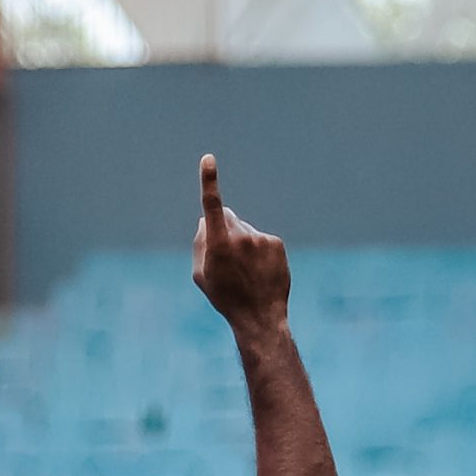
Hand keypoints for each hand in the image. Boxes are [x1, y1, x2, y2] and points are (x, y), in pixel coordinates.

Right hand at [192, 155, 289, 332]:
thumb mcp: (201, 275)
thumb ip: (199, 243)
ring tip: (245, 272)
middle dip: (223, 229)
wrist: (259, 317)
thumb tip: (206, 220)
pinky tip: (259, 271)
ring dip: (242, 243)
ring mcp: (260, 239)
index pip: (212, 206)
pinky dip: (258, 251)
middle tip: (225, 259)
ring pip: (245, 230)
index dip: (209, 181)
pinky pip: (261, 239)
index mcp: (218, 244)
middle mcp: (240, 236)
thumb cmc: (225, 297)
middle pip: (227, 218)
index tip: (208, 159)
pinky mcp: (275, 243)